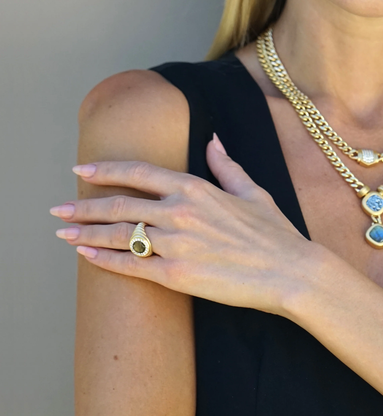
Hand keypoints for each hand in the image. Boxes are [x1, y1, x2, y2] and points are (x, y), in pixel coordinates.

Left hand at [50, 135, 312, 312]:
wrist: (292, 272)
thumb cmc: (276, 234)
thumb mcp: (252, 191)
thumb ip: (226, 166)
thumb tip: (213, 141)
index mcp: (196, 188)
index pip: (139, 173)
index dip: (105, 171)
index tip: (81, 172)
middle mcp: (180, 212)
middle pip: (119, 205)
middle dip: (83, 206)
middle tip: (58, 209)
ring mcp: (177, 244)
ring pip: (120, 235)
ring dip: (86, 234)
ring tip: (63, 234)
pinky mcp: (177, 275)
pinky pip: (132, 266)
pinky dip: (105, 260)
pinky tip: (87, 257)